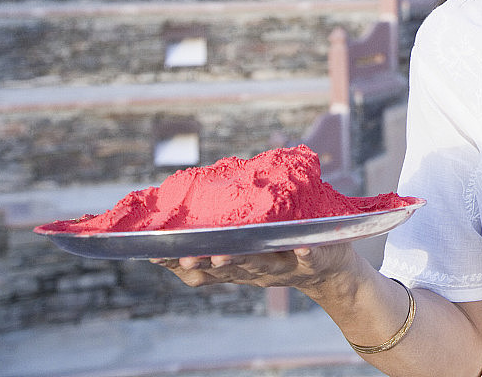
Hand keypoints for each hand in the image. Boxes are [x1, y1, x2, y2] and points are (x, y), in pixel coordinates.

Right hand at [151, 242, 356, 292]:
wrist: (327, 270)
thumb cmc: (278, 252)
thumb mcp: (245, 248)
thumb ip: (219, 234)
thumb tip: (185, 210)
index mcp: (239, 264)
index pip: (204, 268)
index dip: (179, 263)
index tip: (154, 255)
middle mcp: (257, 268)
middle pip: (229, 267)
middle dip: (206, 262)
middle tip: (185, 257)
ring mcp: (285, 264)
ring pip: (261, 264)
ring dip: (243, 259)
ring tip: (225, 253)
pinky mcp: (315, 258)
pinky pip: (311, 256)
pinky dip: (306, 252)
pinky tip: (304, 247)